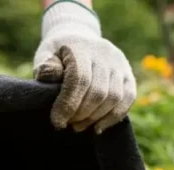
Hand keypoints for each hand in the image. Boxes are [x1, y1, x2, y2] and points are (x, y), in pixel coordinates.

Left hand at [32, 1, 135, 133]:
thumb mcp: (44, 55)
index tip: (57, 122)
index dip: (69, 104)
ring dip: (95, 118)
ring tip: (78, 126)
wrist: (78, 38)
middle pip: (97, 91)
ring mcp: (119, 63)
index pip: (79, 78)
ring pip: (114, 97)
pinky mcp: (128, 74)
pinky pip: (128, 98)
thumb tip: (50, 77)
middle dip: (81, 114)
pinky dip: (113, 117)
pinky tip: (97, 127)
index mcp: (81, 48)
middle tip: (68, 124)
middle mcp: (104, 53)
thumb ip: (45, 67)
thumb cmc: (57, 53)